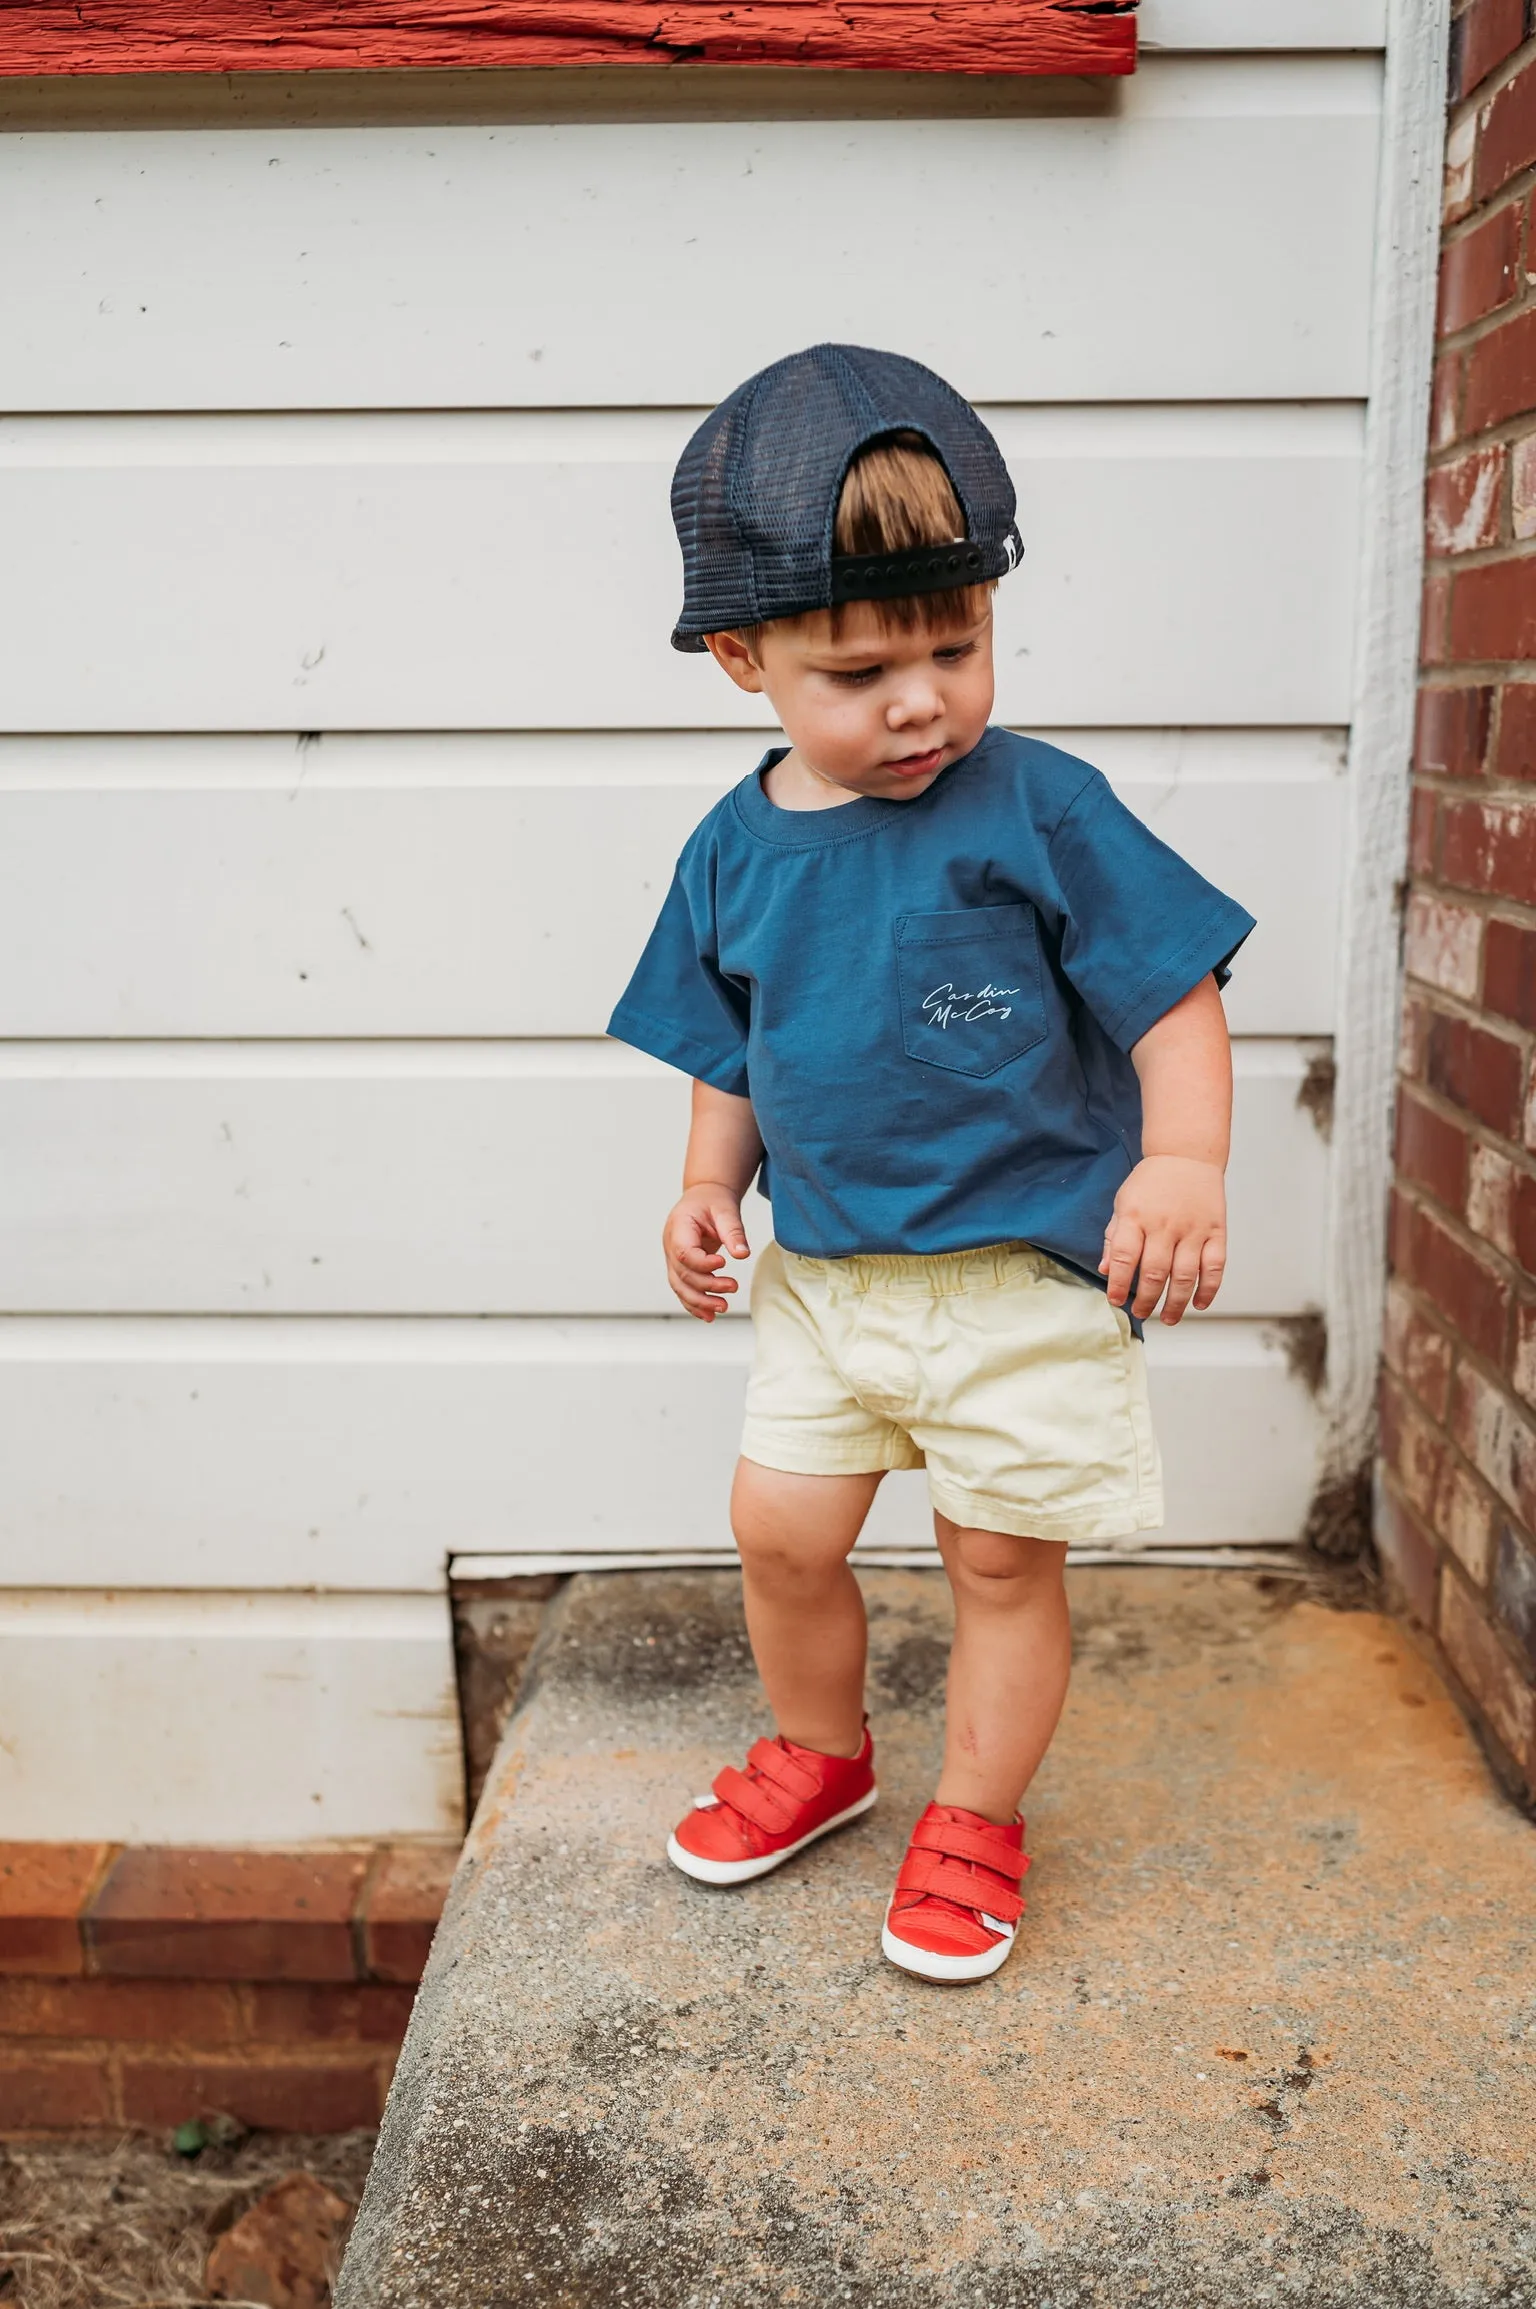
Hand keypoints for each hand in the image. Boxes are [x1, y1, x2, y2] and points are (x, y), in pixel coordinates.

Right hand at [663, 1184, 750, 1320]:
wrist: (703, 1198)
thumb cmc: (712, 1201)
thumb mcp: (726, 1209)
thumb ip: (733, 1231)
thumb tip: (742, 1254)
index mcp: (678, 1227)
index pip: (684, 1253)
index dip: (702, 1264)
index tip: (723, 1264)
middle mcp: (670, 1245)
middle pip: (682, 1274)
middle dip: (707, 1286)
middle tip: (733, 1287)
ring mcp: (672, 1258)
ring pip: (679, 1286)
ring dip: (700, 1301)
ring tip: (723, 1308)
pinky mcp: (679, 1268)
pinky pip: (682, 1290)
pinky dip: (694, 1305)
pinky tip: (709, 1316)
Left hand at [1099, 1155, 1225, 1323]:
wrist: (1186, 1155)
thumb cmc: (1151, 1183)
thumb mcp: (1123, 1203)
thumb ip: (1114, 1238)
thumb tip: (1106, 1270)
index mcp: (1135, 1217)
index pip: (1124, 1257)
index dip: (1119, 1284)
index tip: (1117, 1301)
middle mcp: (1164, 1225)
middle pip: (1155, 1272)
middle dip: (1147, 1300)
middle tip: (1142, 1313)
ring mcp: (1192, 1229)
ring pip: (1185, 1275)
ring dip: (1176, 1303)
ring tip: (1169, 1318)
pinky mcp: (1216, 1231)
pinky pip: (1214, 1267)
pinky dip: (1209, 1289)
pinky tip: (1199, 1303)